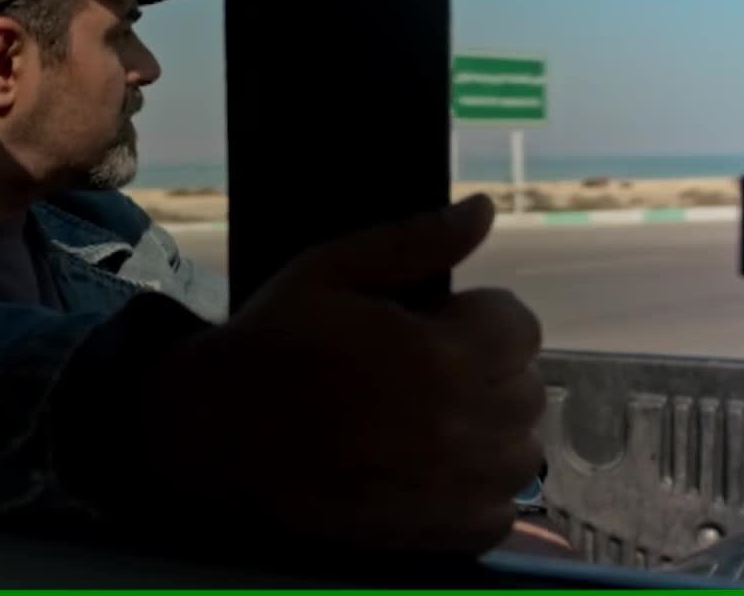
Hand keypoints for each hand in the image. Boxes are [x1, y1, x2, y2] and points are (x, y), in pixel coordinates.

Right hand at [147, 194, 545, 555]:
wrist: (215, 432)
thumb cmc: (273, 343)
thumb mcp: (331, 271)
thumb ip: (415, 241)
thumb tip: (485, 208)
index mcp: (442, 355)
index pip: (520, 326)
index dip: (478, 316)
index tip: (434, 323)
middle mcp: (462, 427)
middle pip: (527, 387)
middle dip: (487, 367)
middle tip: (425, 368)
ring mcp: (454, 489)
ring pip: (522, 450)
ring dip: (490, 429)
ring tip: (431, 417)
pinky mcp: (439, 534)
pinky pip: (500, 509)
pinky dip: (478, 488)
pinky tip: (430, 466)